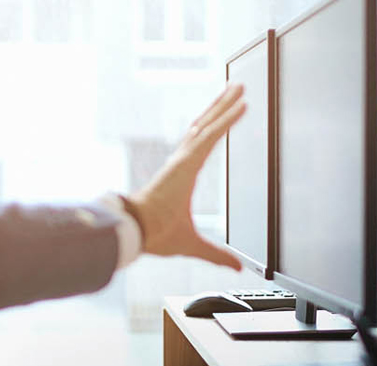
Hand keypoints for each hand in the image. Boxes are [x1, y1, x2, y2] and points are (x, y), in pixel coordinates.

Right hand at [127, 84, 246, 269]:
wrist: (137, 233)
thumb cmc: (155, 234)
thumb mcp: (194, 244)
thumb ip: (216, 254)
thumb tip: (236, 267)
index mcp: (182, 174)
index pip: (202, 143)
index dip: (214, 126)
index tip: (224, 112)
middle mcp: (182, 161)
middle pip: (205, 126)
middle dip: (220, 106)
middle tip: (235, 89)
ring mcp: (184, 158)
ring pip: (209, 124)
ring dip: (225, 105)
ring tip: (238, 88)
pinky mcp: (187, 161)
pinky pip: (211, 135)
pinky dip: (226, 119)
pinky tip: (240, 105)